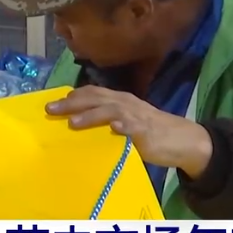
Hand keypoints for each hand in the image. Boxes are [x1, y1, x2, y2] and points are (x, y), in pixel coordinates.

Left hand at [46, 85, 213, 178]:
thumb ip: (106, 121)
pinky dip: (123, 126)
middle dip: (71, 103)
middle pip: (95, 98)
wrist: (182, 139)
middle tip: (50, 109)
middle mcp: (125, 103)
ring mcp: (135, 116)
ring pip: (109, 111)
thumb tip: (78, 124)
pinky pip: (132, 127)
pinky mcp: (146, 131)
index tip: (52, 101)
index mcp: (119, 100)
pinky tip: (113, 129)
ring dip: (90, 115)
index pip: (92, 92)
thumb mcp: (126, 121)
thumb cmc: (151, 131)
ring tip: (72, 122)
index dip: (72, 96)